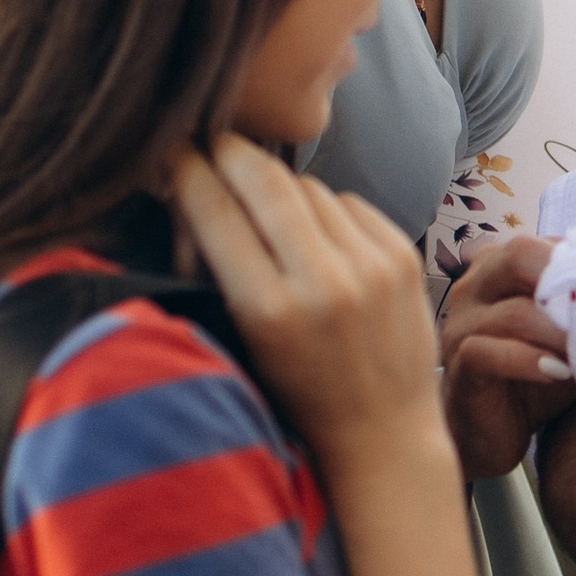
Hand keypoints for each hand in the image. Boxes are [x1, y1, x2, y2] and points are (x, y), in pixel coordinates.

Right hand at [174, 139, 448, 493]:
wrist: (383, 435)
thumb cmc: (298, 399)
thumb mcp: (245, 343)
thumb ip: (221, 272)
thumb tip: (191, 194)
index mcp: (270, 311)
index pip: (216, 214)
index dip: (188, 172)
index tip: (173, 152)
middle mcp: (323, 282)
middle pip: (265, 182)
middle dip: (230, 152)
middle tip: (210, 140)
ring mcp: (370, 265)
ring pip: (308, 187)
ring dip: (279, 186)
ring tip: (263, 203)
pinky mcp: (402, 255)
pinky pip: (348, 202)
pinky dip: (325, 208)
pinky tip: (316, 233)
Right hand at [438, 235, 575, 482]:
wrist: (493, 434)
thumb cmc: (535, 376)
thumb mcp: (569, 335)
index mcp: (500, 268)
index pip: (542, 243)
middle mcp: (474, 288)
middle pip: (518, 256)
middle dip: (567, 279)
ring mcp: (460, 327)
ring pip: (511, 312)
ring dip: (558, 331)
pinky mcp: (458, 368)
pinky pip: (486, 352)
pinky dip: (528, 361)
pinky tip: (558, 372)